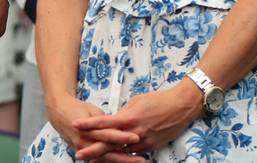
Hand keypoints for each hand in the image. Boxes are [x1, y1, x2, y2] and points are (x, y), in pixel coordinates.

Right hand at [46, 94, 138, 160]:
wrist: (58, 112)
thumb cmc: (75, 108)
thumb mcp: (91, 109)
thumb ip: (106, 119)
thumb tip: (120, 124)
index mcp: (87, 128)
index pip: (108, 134)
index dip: (122, 136)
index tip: (136, 137)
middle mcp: (84, 140)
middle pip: (108, 150)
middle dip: (125, 156)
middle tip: (141, 158)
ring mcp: (83, 148)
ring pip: (104, 158)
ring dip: (120, 161)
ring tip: (136, 162)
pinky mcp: (83, 152)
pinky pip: (99, 159)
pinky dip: (110, 162)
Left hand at [73, 82, 202, 157]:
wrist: (181, 106)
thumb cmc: (158, 100)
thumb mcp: (135, 102)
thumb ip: (123, 114)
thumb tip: (114, 120)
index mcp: (128, 117)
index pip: (104, 122)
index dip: (88, 124)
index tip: (75, 125)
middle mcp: (135, 131)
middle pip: (110, 143)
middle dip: (93, 150)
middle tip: (79, 154)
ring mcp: (144, 141)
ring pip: (121, 152)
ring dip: (107, 157)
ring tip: (92, 161)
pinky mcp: (152, 146)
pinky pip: (134, 153)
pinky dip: (124, 156)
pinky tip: (115, 160)